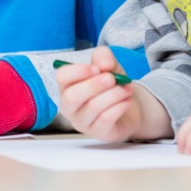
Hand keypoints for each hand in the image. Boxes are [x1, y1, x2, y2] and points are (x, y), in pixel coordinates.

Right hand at [55, 47, 170, 141]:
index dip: (78, 71)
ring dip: (113, 94)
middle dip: (94, 85)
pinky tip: (127, 101)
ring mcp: (82, 122)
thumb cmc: (111, 86)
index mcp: (68, 86)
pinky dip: (119, 107)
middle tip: (112, 78)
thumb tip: (104, 65)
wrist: (128, 108)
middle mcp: (70, 106)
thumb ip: (104, 57)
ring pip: (92, 107)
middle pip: (72, 96)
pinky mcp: (98, 133)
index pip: (62, 77)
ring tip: (127, 88)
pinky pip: (105, 119)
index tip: (97, 68)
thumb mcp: (109, 65)